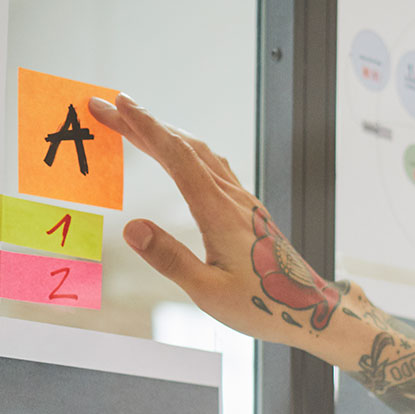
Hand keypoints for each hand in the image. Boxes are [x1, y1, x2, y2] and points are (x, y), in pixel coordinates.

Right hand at [88, 94, 376, 358]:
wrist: (309, 309)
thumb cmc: (261, 305)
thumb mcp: (208, 291)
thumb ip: (169, 259)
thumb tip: (131, 228)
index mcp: (219, 213)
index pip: (177, 157)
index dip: (145, 127)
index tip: (117, 103)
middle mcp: (232, 198)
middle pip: (183, 147)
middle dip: (142, 124)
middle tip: (105, 107)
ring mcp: (242, 201)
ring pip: (200, 154)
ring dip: (165, 134)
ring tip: (132, 123)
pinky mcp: (248, 209)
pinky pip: (213, 167)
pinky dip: (186, 151)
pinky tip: (178, 153)